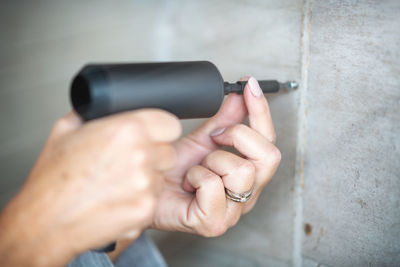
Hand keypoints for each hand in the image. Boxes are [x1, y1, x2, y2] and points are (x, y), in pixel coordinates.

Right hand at [0, 109, 180, 266]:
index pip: (170, 124)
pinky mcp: (146, 209)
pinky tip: (119, 199)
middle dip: (154, 154)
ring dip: (149, 177)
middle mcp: (140, 155)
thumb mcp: (65, 130)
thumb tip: (104, 107)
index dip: (162, 130)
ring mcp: (146, 184)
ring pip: (162, 175)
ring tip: (119, 183)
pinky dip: (142, 199)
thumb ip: (92, 113)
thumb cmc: (53, 180)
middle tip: (130, 162)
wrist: (45, 222)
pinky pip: (155, 198)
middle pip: (169, 151)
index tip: (155, 135)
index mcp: (125, 130)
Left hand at [152, 77, 280, 235]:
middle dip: (238, 135)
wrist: (146, 190)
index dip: (261, 111)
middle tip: (214, 137)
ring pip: (242, 170)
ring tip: (197, 167)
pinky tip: (188, 181)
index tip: (249, 85)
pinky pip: (213, 184)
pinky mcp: (212, 223)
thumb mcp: (201, 140)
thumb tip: (241, 96)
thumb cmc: (172, 172)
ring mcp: (232, 212)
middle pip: (269, 157)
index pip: (269, 142)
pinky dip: (196, 176)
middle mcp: (246, 194)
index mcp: (248, 175)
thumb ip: (224, 120)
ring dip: (213, 159)